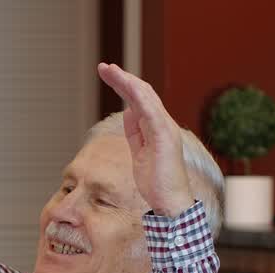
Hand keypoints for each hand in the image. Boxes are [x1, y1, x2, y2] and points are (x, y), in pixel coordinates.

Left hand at [96, 62, 193, 217]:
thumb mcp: (140, 153)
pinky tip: (128, 86)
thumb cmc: (157, 182)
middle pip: (142, 93)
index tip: (108, 75)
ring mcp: (165, 129)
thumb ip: (136, 133)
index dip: (124, 85)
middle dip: (122, 78)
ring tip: (111, 71)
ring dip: (128, 82)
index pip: (139, 100)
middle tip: (104, 67)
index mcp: (156, 127)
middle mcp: (162, 124)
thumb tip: (129, 113)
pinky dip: (140, 98)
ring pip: (146, 98)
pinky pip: (152, 113)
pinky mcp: (165, 138)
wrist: (171, 202)